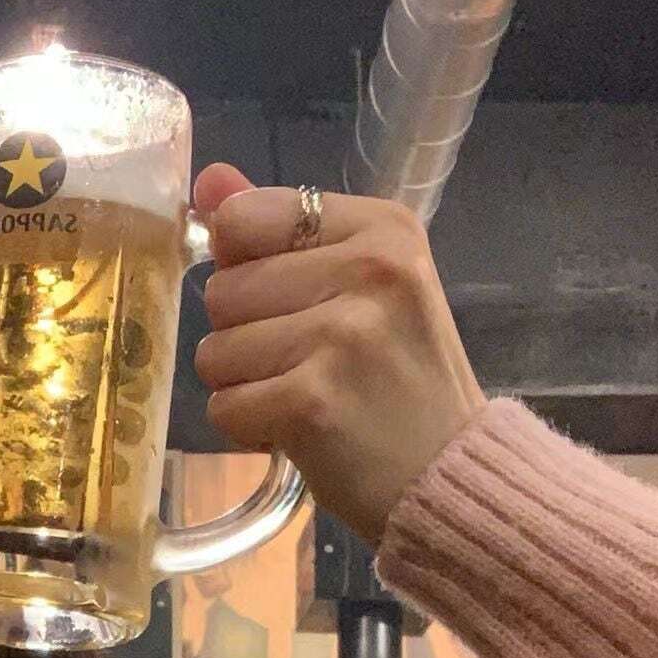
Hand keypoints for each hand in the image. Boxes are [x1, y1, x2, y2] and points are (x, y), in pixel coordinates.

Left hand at [191, 166, 488, 546]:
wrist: (450, 476)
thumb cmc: (401, 382)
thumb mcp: (363, 286)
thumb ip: (280, 229)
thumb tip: (207, 181)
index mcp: (383, 228)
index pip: (245, 218)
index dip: (244, 268)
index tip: (291, 301)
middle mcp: (367, 270)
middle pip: (222, 289)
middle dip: (245, 336)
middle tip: (309, 363)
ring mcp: (340, 336)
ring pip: (215, 351)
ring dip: (244, 386)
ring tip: (305, 396)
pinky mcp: (311, 401)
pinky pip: (224, 407)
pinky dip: (249, 430)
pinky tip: (300, 430)